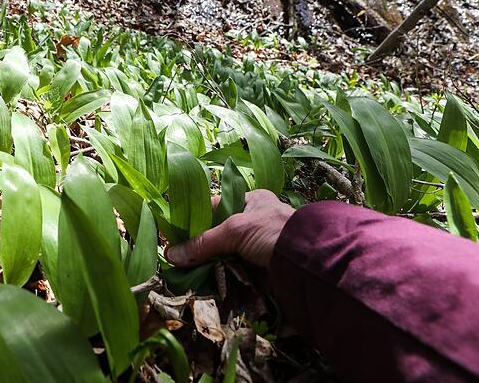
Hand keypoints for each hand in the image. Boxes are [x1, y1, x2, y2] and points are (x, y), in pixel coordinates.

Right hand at [166, 189, 294, 267]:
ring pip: (222, 253)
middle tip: (176, 256)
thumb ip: (203, 242)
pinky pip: (232, 270)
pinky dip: (219, 275)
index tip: (174, 233)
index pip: (213, 207)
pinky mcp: (258, 267)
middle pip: (216, 233)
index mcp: (250, 201)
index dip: (194, 219)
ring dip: (206, 262)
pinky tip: (201, 279)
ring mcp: (255, 246)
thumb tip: (172, 254)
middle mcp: (252, 221)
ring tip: (182, 270)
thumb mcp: (235, 230)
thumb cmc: (273, 232)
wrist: (307, 262)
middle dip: (198, 245)